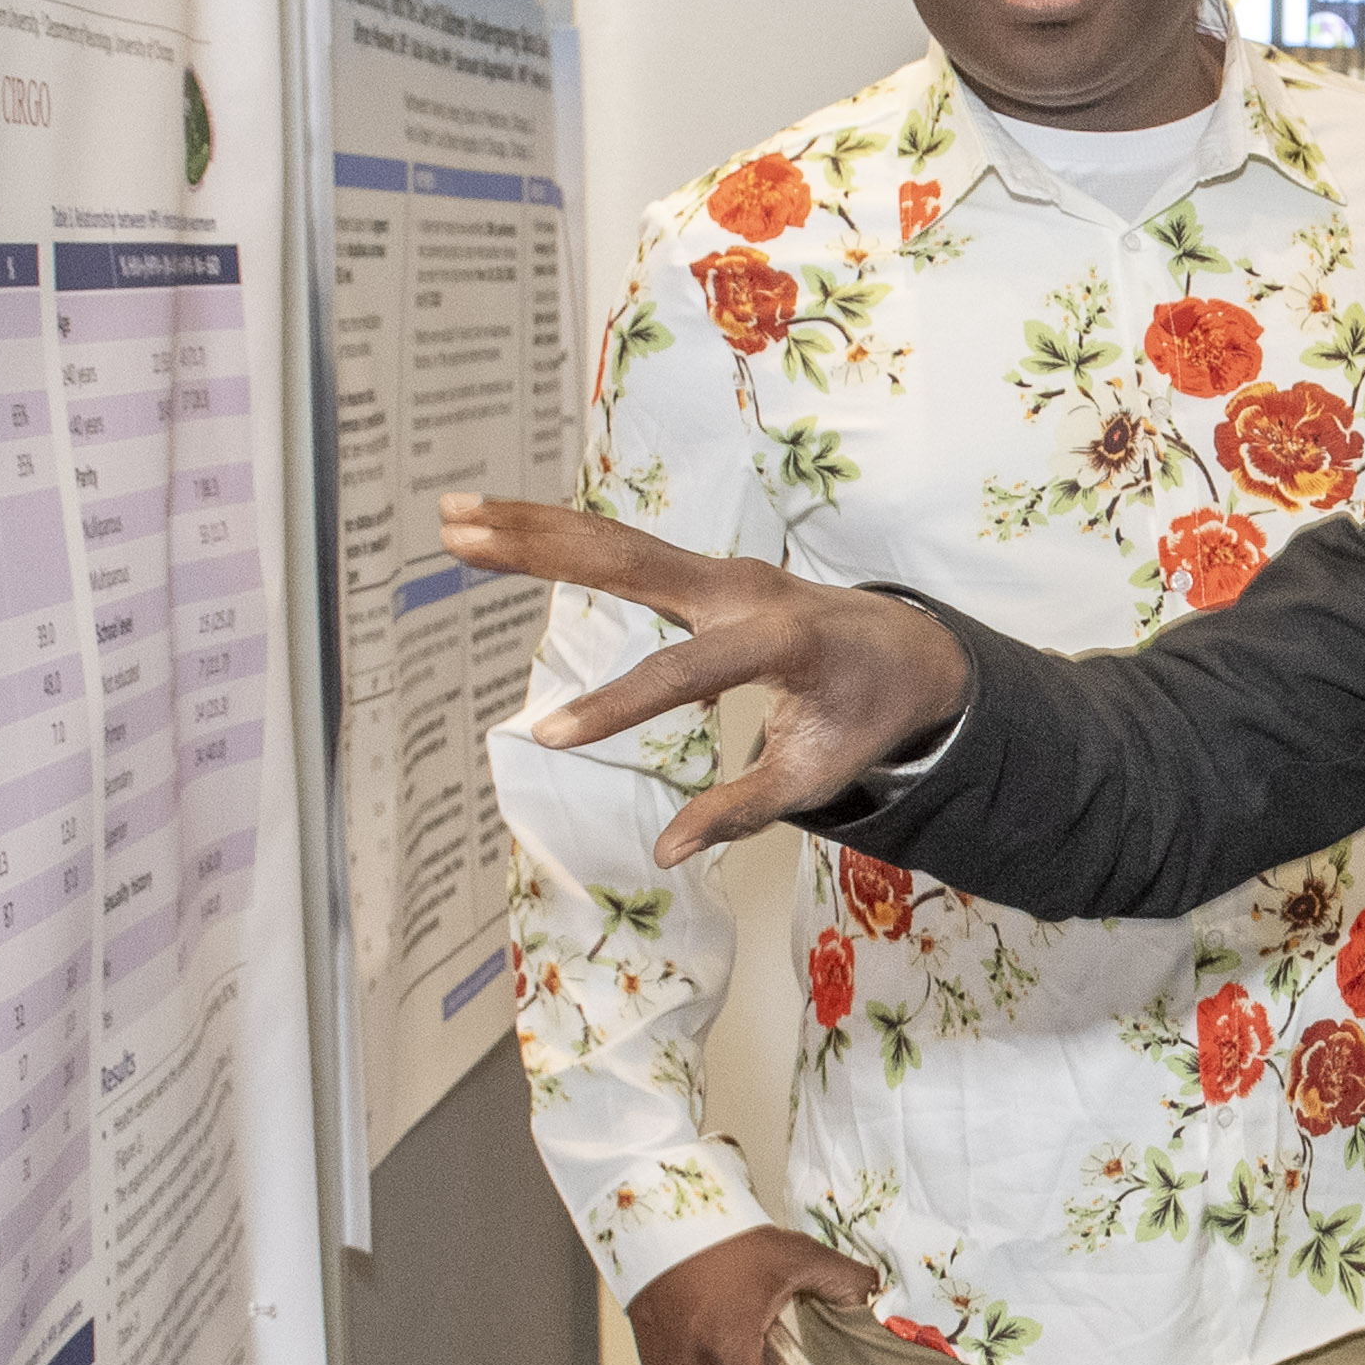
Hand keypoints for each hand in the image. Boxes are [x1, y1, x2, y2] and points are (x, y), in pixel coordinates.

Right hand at [440, 497, 974, 862]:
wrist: (913, 650)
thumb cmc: (867, 716)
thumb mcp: (822, 774)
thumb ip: (745, 809)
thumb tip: (666, 850)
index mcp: (781, 637)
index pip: (687, 671)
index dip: (618, 705)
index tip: (550, 736)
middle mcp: (743, 587)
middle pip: (628, 561)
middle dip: (539, 548)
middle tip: (458, 533)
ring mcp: (718, 570)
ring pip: (614, 540)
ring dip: (532, 525)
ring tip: (452, 514)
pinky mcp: (701, 572)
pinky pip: (624, 549)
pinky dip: (561, 534)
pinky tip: (500, 526)